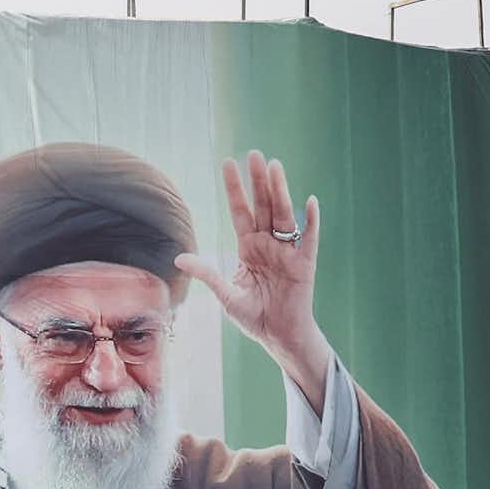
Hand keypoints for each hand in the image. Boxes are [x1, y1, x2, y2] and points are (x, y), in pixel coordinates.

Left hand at [179, 151, 330, 411]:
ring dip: (280, 190)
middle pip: (263, 206)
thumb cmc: (253, 315)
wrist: (277, 334)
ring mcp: (287, 250)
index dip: (235, 190)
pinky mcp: (304, 262)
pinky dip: (310, 221)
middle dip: (258, 181)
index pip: (241, 212)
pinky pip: (309, 237)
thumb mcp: (226, 294)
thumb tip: (179, 258)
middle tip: (253, 154)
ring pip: (283, 214)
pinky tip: (309, 202)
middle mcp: (269, 243)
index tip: (229, 164)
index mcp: (249, 248)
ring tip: (275, 166)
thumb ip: (208, 273)